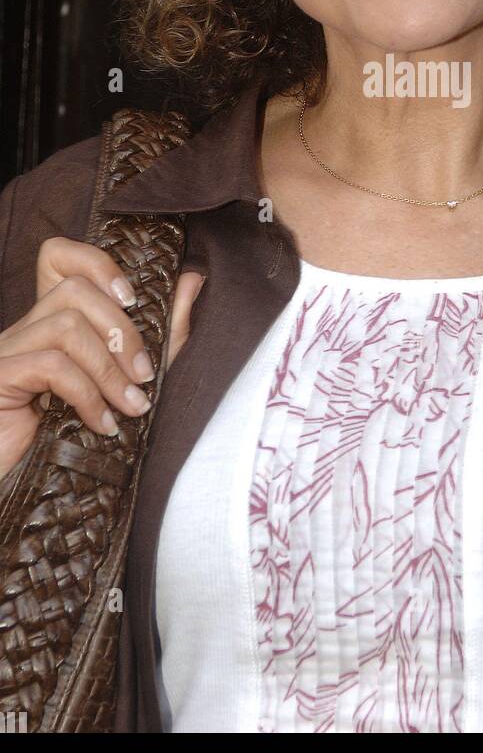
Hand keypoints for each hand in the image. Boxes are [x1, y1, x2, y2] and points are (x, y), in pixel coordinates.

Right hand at [0, 236, 204, 480]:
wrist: (25, 496)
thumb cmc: (73, 436)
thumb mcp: (127, 379)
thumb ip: (161, 333)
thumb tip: (193, 279)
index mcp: (49, 324)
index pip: (58, 256)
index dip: (98, 264)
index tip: (134, 301)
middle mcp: (24, 331)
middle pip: (74, 289)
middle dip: (121, 330)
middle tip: (144, 376)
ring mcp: (7, 354)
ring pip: (65, 324)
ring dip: (109, 368)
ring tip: (131, 407)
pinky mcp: (0, 379)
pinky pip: (50, 365)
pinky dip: (87, 394)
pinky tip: (103, 425)